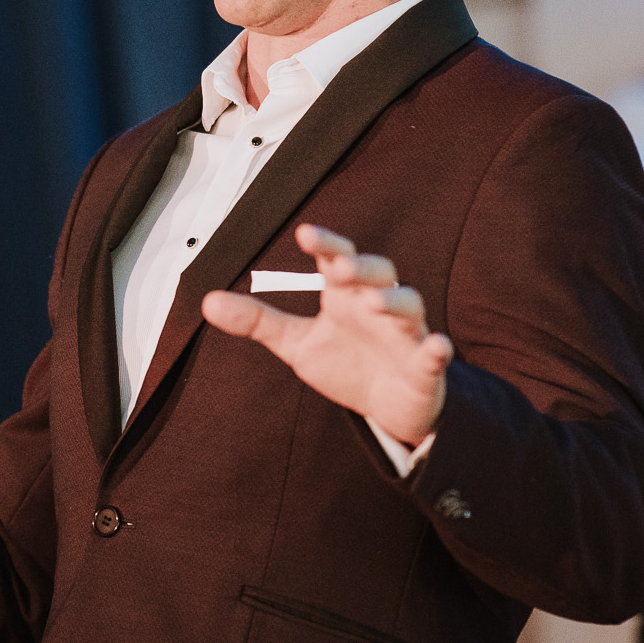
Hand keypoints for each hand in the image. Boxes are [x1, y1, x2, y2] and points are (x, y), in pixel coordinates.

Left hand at [202, 224, 451, 446]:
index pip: (339, 259)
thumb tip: (206, 302)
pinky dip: (438, 349)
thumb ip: (258, 322)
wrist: (386, 409)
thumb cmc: (346, 365)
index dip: (327, 244)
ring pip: (409, 305)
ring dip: (395, 300)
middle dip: (361, 266)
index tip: (305, 233)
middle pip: (379, 272)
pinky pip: (436, 353)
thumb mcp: (297, 345)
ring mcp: (405, 334)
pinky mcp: (424, 366)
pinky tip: (437, 347)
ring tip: (374, 302)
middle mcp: (377, 306)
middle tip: (340, 266)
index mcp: (346, 295)